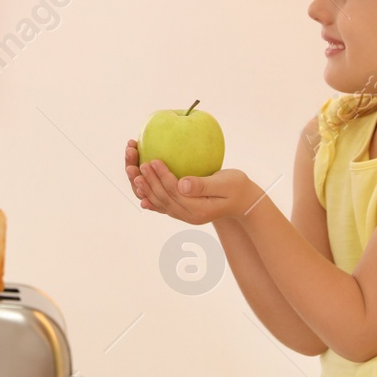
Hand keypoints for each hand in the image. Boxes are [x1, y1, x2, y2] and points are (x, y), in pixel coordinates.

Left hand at [126, 138, 262, 226]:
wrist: (242, 201)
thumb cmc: (237, 187)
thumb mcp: (226, 184)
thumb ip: (204, 185)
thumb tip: (183, 184)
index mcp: (198, 210)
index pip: (175, 192)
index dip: (162, 177)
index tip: (153, 160)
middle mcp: (188, 215)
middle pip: (163, 198)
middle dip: (149, 181)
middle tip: (139, 164)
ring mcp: (184, 215)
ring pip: (160, 202)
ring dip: (145, 188)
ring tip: (134, 172)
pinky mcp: (182, 210)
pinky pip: (163, 204)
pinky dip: (150, 197)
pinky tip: (139, 191)